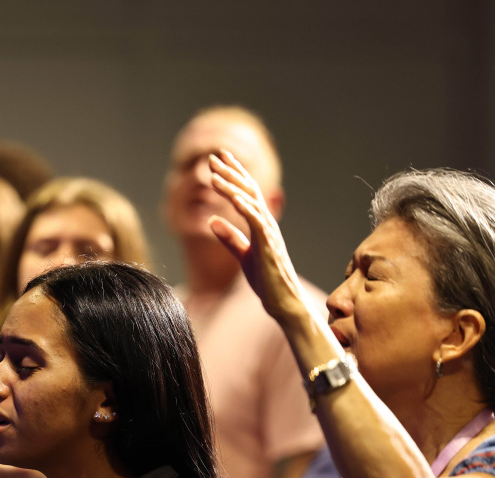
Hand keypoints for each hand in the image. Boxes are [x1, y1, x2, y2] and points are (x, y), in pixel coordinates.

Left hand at [205, 150, 310, 325]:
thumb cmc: (267, 281)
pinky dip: (244, 207)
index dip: (233, 175)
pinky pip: (256, 221)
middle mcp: (267, 224)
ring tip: (213, 174)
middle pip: (249, 190)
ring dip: (231, 186)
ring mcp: (269, 233)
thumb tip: (211, 221)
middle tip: (213, 156)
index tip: (218, 161)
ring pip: (251, 202)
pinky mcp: (268, 245)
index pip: (247, 193)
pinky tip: (232, 197)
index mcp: (261, 225)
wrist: (283, 303)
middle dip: (231, 172)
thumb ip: (229, 238)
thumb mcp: (243, 255)